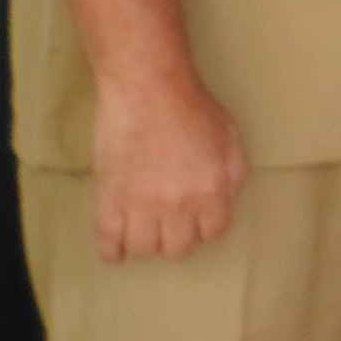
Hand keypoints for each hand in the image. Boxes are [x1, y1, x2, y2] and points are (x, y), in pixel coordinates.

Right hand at [86, 65, 245, 265]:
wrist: (147, 89)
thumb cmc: (191, 106)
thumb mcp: (229, 136)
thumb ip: (232, 172)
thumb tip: (226, 199)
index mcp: (211, 191)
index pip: (212, 233)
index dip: (204, 226)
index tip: (195, 219)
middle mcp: (179, 206)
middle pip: (178, 248)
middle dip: (175, 237)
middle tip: (168, 223)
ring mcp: (142, 206)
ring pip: (144, 249)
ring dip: (145, 243)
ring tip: (142, 229)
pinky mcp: (110, 201)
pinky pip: (108, 244)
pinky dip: (111, 251)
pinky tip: (115, 247)